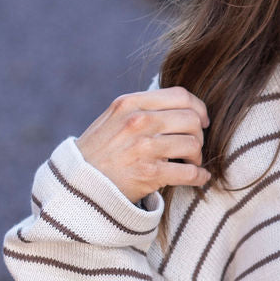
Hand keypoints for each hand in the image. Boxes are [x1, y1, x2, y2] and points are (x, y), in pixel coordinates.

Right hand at [76, 88, 210, 203]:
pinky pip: (190, 172)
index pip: (180, 95)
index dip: (198, 107)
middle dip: (198, 134)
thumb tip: (178, 106)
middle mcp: (138, 121)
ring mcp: (144, 147)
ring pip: (193, 144)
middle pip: (191, 119)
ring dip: (197, 155)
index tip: (202, 120)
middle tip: (194, 145)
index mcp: (131, 103)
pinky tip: (199, 177)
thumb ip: (140, 108)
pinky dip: (199, 176)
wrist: (77, 185)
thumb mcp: (113, 119)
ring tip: (191, 161)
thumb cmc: (97, 152)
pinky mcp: (150, 173)